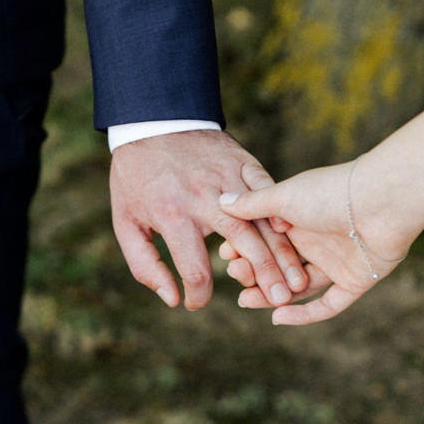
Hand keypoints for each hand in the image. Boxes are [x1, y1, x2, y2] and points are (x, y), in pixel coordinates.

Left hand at [109, 130, 308, 309]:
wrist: (151, 121)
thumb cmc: (136, 178)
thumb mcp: (125, 222)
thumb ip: (144, 265)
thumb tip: (172, 299)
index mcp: (174, 216)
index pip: (196, 269)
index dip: (199, 295)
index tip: (197, 302)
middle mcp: (205, 198)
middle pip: (244, 245)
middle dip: (266, 277)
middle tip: (281, 301)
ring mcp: (227, 178)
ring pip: (263, 220)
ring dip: (283, 252)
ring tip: (298, 279)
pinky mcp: (242, 162)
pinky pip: (267, 189)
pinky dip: (281, 212)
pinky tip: (291, 235)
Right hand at [217, 158, 412, 325]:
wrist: (382, 200)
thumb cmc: (331, 191)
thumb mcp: (283, 196)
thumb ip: (252, 205)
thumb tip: (221, 202)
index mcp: (302, 216)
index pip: (268, 240)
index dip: (248, 250)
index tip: (226, 257)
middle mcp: (319, 239)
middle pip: (281, 265)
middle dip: (256, 274)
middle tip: (235, 278)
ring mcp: (337, 262)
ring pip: (300, 287)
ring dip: (273, 295)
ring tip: (245, 301)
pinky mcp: (356, 281)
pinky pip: (328, 304)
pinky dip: (304, 315)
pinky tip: (278, 317)